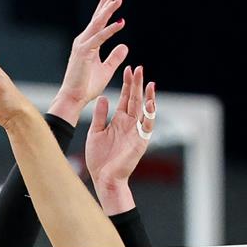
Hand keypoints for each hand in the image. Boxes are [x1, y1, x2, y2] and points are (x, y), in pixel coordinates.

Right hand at [49, 0, 130, 122]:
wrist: (73, 98)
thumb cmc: (87, 86)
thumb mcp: (106, 69)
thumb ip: (115, 57)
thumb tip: (125, 46)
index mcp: (88, 43)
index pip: (98, 21)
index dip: (106, 7)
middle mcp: (84, 40)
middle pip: (98, 17)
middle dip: (108, 2)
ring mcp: (83, 45)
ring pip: (98, 23)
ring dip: (109, 10)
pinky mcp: (84, 52)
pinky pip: (100, 38)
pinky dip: (110, 30)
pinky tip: (121, 22)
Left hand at [85, 65, 154, 193]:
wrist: (104, 178)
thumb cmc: (99, 159)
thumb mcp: (96, 132)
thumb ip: (100, 115)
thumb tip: (104, 98)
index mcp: (118, 121)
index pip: (125, 98)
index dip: (126, 84)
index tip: (127, 70)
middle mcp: (129, 124)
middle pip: (135, 100)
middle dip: (136, 84)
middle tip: (138, 68)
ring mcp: (136, 133)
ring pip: (144, 110)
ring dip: (147, 96)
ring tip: (148, 82)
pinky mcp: (140, 142)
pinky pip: (147, 126)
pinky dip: (150, 115)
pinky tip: (151, 103)